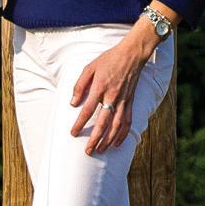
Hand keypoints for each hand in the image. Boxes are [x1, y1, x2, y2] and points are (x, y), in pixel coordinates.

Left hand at [69, 24, 152, 154]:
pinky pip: (128, 121)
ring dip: (108, 140)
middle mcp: (113, 96)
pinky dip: (123, 134)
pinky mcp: (131, 102)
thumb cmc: (108, 59)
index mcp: (100, 87)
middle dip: (95, 139)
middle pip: (103, 123)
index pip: (88, 110)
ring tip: (100, 150)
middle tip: (87, 151)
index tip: (73, 133)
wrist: (132, 54)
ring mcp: (124, 100)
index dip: (80, 123)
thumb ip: (79, 85)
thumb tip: (73, 103)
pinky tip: (116, 143)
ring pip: (117, 126)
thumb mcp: (90, 68)